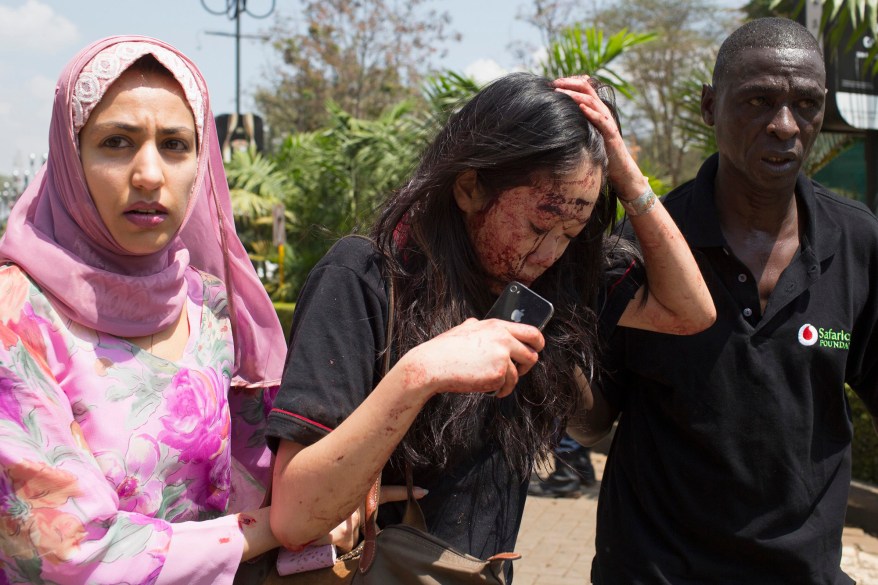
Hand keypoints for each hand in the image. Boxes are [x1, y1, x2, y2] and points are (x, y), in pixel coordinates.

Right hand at [312, 484, 426, 551]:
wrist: (285, 519)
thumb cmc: (305, 507)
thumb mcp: (328, 499)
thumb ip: (344, 501)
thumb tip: (352, 517)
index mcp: (353, 492)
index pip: (385, 492)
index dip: (405, 493)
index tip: (426, 492)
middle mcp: (355, 504)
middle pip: (367, 520)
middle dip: (353, 523)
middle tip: (347, 520)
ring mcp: (352, 519)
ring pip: (354, 534)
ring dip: (340, 533)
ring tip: (321, 524)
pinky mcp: (344, 534)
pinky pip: (346, 542)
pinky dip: (334, 541)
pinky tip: (321, 535)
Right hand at [398, 318, 543, 398]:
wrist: (433, 364)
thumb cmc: (445, 349)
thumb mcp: (464, 329)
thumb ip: (477, 326)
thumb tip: (478, 323)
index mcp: (497, 326)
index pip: (531, 331)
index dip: (538, 343)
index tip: (536, 349)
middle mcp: (503, 339)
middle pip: (532, 354)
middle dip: (527, 365)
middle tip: (519, 370)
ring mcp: (502, 356)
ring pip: (518, 374)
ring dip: (509, 382)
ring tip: (496, 385)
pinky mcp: (498, 374)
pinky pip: (506, 385)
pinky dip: (499, 390)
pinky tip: (488, 389)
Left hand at [553, 75, 648, 199]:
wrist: (619, 167)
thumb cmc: (600, 149)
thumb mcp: (586, 130)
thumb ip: (577, 119)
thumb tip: (558, 115)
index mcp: (596, 108)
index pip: (583, 87)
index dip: (569, 81)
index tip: (553, 81)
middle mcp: (602, 111)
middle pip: (587, 89)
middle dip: (569, 83)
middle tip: (553, 83)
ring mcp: (607, 121)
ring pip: (591, 101)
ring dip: (575, 95)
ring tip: (560, 92)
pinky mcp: (610, 133)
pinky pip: (601, 120)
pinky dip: (591, 112)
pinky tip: (581, 107)